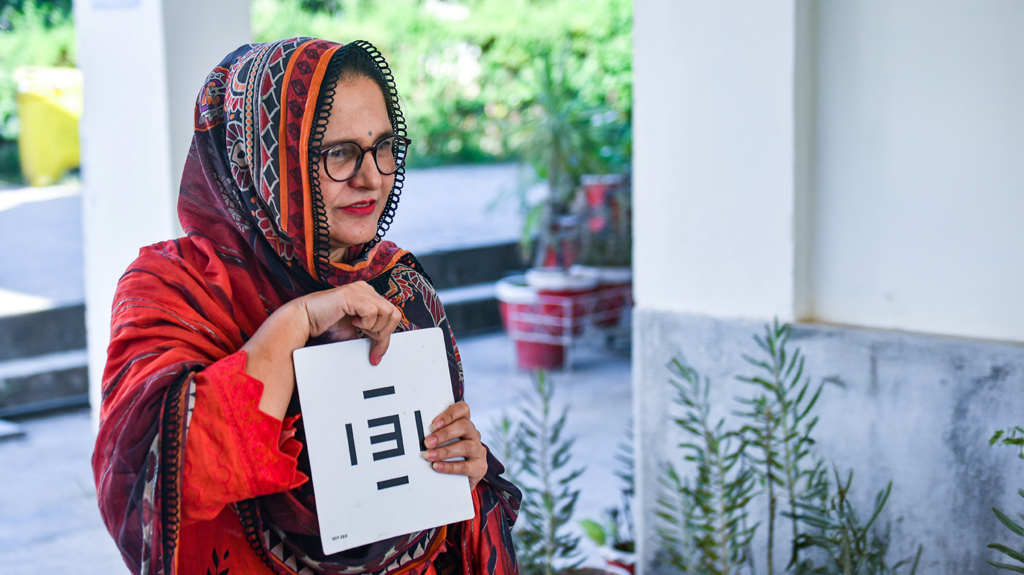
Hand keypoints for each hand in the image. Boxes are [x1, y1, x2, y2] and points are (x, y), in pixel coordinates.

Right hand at [243, 281, 401, 419]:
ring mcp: (358, 290)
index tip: (375, 355)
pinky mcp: (350, 295)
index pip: (391, 314)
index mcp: (368, 296)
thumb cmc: (325, 326)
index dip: (387, 337)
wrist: (303, 322)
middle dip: (384, 334)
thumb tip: (382, 349)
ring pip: (387, 312)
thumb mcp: (353, 334)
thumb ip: (369, 335)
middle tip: (367, 341)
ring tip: (360, 330)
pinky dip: (366, 323)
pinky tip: (354, 323)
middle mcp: (365, 290)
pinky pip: (372, 311)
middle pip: (394, 313)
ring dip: (376, 328)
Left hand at [421, 401, 487, 489]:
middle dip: (443, 434)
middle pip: (463, 426)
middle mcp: (473, 434)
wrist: (459, 481)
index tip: (433, 425)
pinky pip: (465, 466)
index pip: (462, 409)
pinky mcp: (479, 467)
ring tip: (428, 456)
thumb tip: (416, 436)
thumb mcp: (442, 442)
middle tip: (427, 442)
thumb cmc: (447, 456)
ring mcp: (478, 450)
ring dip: (444, 451)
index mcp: (464, 424)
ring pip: (465, 446)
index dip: (449, 415)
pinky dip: (449, 466)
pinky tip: (437, 466)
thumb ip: (434, 435)